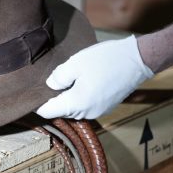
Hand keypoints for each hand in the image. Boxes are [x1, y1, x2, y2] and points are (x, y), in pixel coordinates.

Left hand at [36, 35, 153, 119]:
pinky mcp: (105, 107)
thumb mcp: (75, 63)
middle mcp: (86, 113)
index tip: (34, 91)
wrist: (138, 60)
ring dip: (67, 97)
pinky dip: (79, 96)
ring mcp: (97, 112)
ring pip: (73, 108)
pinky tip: (82, 81)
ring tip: (67, 78)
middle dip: (53, 98)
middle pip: (60, 111)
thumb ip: (58, 77)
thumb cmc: (106, 59)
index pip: (47, 112)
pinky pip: (85, 105)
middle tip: (50, 79)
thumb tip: (48, 85)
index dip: (38, 102)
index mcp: (76, 104)